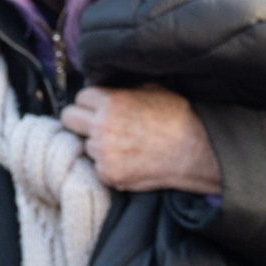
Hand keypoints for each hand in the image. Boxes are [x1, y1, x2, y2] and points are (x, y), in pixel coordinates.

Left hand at [62, 86, 219, 195]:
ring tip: (123, 145)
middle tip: (96, 124)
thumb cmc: (179, 118)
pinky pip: (98, 167)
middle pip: (69, 118)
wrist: (196, 151)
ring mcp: (103, 153)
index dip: (91, 101)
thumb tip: (109, 91)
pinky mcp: (108, 175)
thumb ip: (124, 91)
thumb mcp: (153, 90)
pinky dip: (109, 165)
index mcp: (110, 102)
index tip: (98, 106)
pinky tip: (129, 160)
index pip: (80, 96)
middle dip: (80, 119)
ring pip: (86, 145)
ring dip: (98, 145)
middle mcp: (101, 126)